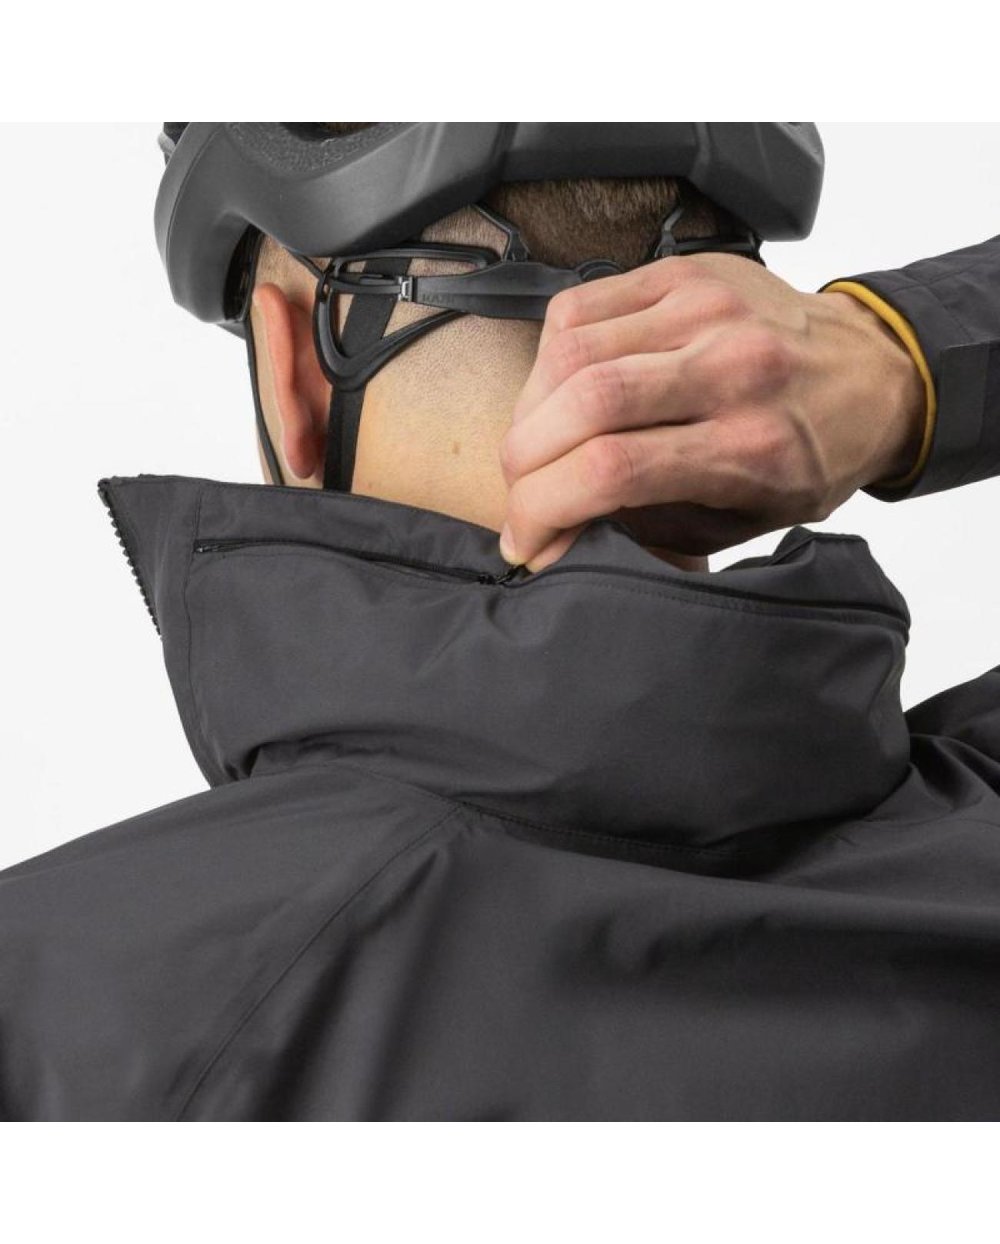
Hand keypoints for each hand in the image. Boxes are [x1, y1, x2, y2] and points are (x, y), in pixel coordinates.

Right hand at [498, 253, 925, 568]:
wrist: (871, 372)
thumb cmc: (805, 457)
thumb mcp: (739, 523)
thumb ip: (646, 531)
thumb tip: (555, 542)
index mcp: (751, 444)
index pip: (612, 468)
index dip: (543, 510)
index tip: (524, 541)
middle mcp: (731, 366)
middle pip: (583, 402)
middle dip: (523, 462)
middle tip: (518, 494)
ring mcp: (706, 308)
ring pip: (570, 350)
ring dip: (529, 411)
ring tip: (534, 447)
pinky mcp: (683, 273)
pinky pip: (579, 307)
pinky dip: (549, 359)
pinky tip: (557, 392)